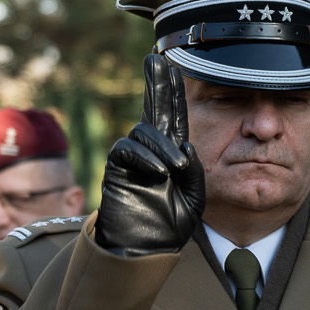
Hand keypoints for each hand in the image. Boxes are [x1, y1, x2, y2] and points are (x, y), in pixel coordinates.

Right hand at [92, 54, 205, 256]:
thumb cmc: (168, 226)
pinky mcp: (116, 168)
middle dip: (156, 84)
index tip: (170, 64)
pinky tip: (158, 173)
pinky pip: (127, 148)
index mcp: (171, 154)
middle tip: (155, 59)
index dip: (171, 91)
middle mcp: (151, 150)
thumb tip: (184, 142)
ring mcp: (132, 158)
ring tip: (173, 171)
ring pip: (145, 131)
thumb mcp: (194, 197)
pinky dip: (145, 157)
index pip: (172, 116)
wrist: (144, 250)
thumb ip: (194, 169)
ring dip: (163, 147)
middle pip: (154, 109)